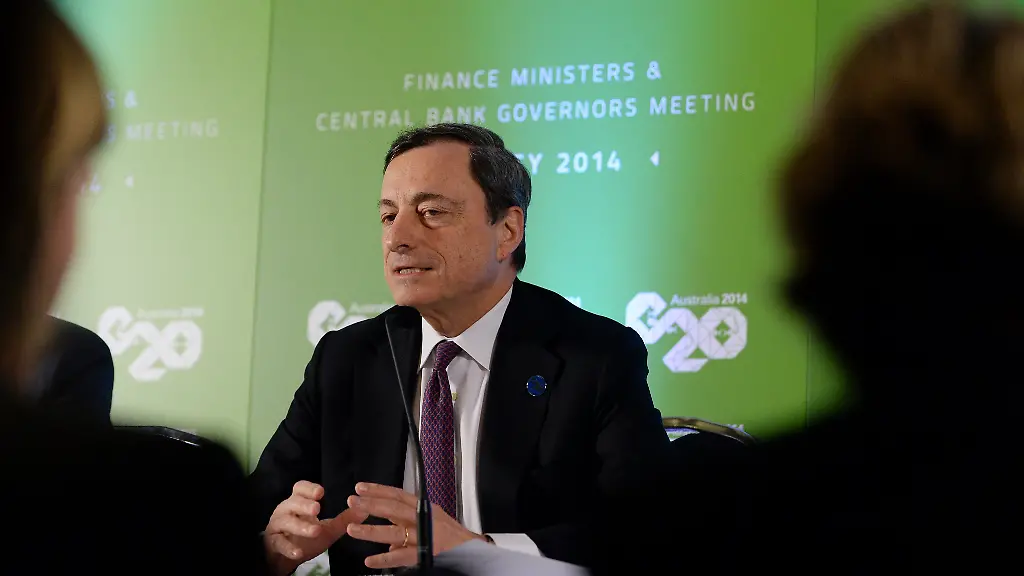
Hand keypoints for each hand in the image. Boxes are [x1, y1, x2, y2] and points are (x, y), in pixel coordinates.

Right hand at [263, 480, 368, 575]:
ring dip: (301, 526)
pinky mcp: (273, 543)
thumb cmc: (306, 537)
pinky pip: (279, 543)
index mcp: (299, 503)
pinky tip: (298, 552)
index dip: (309, 488)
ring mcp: (278, 526)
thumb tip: (367, 509)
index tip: (321, 492)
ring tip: (315, 530)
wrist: (284, 557)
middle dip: (305, 505)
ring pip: (286, 522)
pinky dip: (288, 547)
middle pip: (292, 502)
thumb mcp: (328, 528)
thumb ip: (345, 519)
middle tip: (317, 508)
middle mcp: (286, 510)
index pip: (300, 488)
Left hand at [345, 482, 487, 568]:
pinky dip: (385, 559)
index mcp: (424, 508)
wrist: (472, 550)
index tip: (360, 487)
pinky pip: (402, 557)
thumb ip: (407, 523)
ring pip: (395, 532)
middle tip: (352, 502)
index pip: (398, 495)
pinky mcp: (426, 554)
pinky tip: (370, 560)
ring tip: (353, 529)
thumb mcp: (430, 521)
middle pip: (394, 509)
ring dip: (372, 530)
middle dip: (372, 505)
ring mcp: (425, 536)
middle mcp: (424, 518)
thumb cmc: (451, 534)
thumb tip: (388, 532)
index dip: (379, 490)